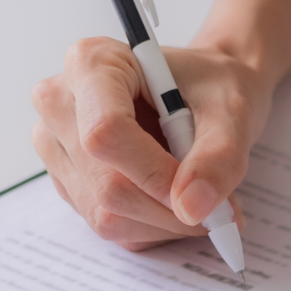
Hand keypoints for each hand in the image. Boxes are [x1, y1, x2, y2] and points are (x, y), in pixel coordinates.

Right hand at [31, 38, 271, 249]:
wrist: (207, 92)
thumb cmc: (215, 87)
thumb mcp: (233, 112)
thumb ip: (219, 157)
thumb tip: (192, 208)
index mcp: (92, 63)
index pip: (106, 132)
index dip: (156, 174)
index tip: (202, 196)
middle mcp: (60, 102)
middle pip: (106, 184)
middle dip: (170, 208)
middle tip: (222, 208)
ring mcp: (57, 146)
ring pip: (105, 214)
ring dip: (165, 222)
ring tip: (200, 196)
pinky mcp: (68, 181)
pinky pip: (109, 225)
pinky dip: (154, 227)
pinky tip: (176, 200)